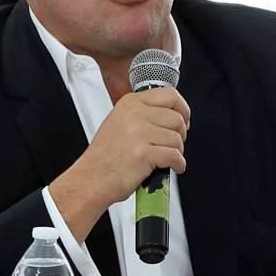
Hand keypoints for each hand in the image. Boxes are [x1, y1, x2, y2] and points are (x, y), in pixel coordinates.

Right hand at [48, 87, 190, 240]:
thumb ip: (144, 114)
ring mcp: (138, 133)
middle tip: (172, 144)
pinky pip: (175, 156)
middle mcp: (134, 114)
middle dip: (180, 134)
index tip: (184, 119)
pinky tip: (171, 167)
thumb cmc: (106, 157)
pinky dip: (178, 164)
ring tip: (166, 158)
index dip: (182, 109)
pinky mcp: (143, 153)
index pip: (169, 95)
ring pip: (177, 138)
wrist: (91, 180)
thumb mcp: (120, 122)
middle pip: (177, 118)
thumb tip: (172, 115)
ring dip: (177, 151)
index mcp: (130, 103)